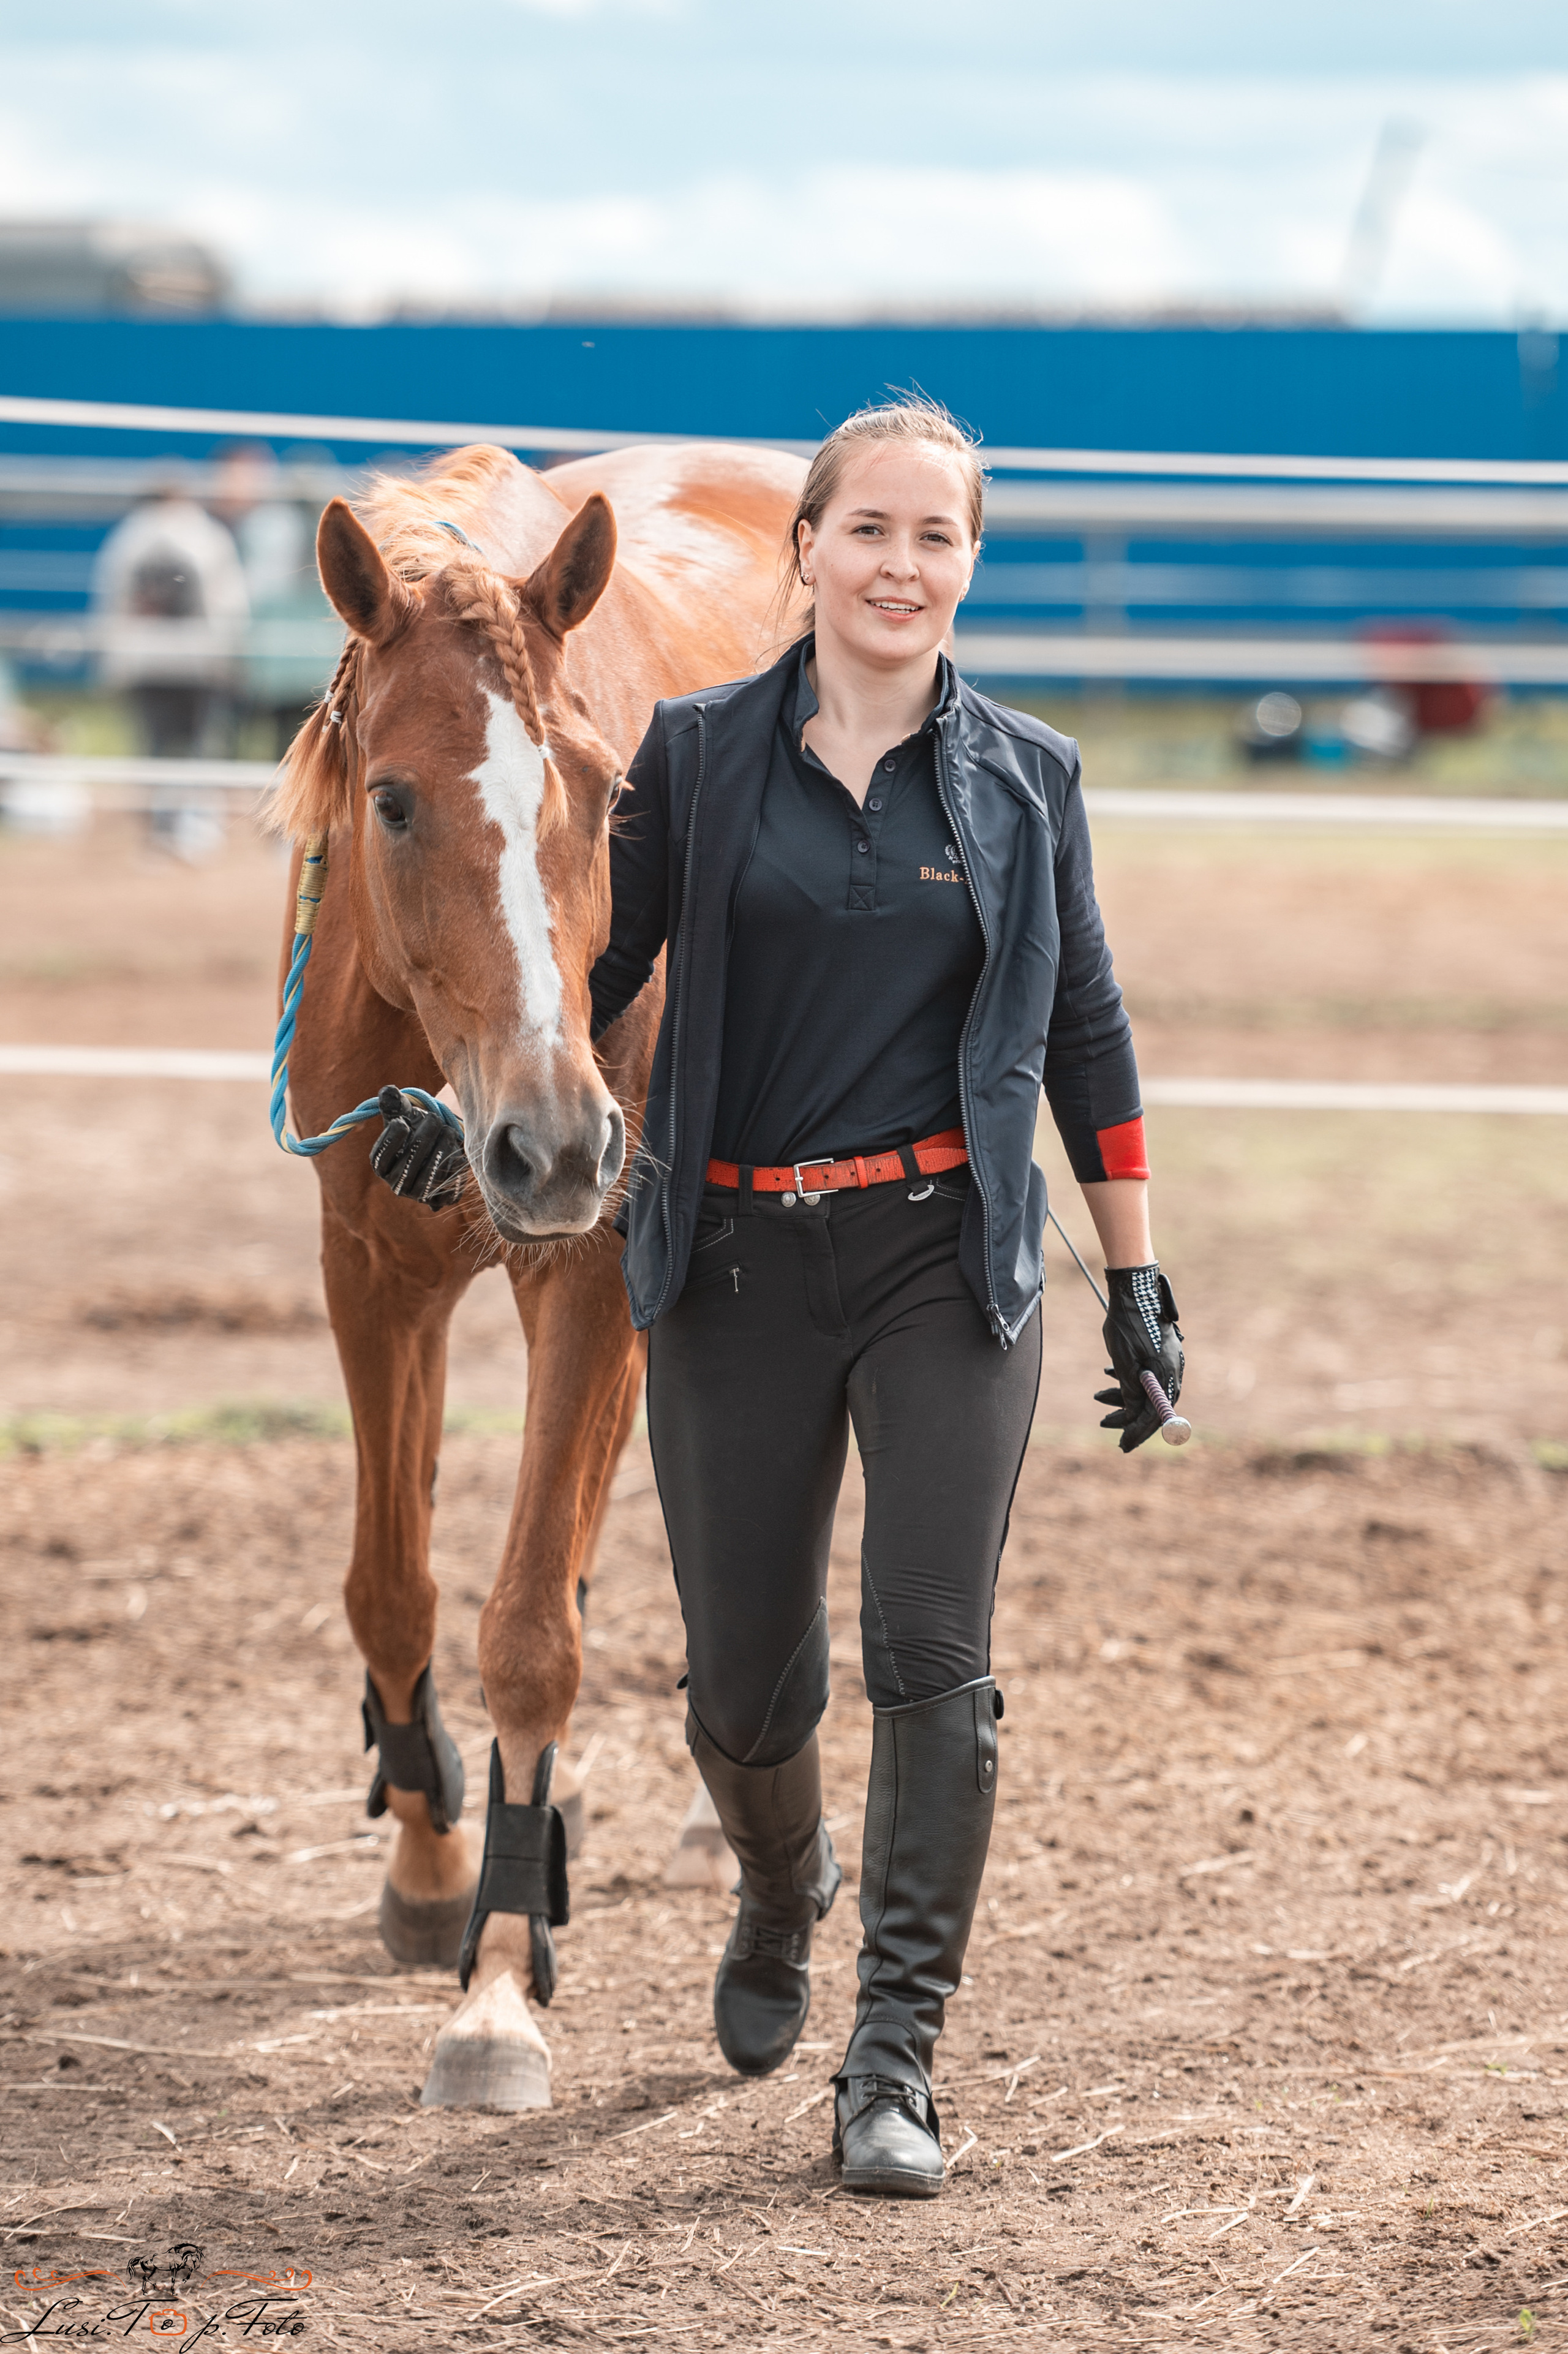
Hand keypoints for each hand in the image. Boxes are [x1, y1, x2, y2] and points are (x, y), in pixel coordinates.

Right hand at [369, 1086, 467, 1209]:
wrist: (441, 1143)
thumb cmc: (416, 1126)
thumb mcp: (404, 1114)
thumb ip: (394, 1104)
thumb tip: (388, 1091)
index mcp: (382, 1166)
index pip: (380, 1158)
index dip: (391, 1141)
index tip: (403, 1123)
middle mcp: (397, 1184)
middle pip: (408, 1166)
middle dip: (423, 1139)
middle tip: (435, 1119)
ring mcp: (418, 1195)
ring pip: (429, 1177)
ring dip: (441, 1151)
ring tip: (449, 1130)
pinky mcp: (441, 1198)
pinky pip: (449, 1186)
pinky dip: (455, 1166)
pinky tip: (459, 1149)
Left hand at [1095, 1264, 1183, 1453]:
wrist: (1133, 1288)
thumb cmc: (1127, 1325)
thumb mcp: (1125, 1364)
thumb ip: (1131, 1393)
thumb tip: (1133, 1418)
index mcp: (1167, 1377)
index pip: (1153, 1416)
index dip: (1136, 1433)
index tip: (1121, 1446)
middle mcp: (1172, 1370)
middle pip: (1151, 1404)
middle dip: (1127, 1416)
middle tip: (1104, 1424)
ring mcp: (1168, 1359)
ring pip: (1146, 1388)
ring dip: (1123, 1396)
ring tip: (1098, 1396)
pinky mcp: (1160, 1350)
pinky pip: (1146, 1373)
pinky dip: (1128, 1379)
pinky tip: (1109, 1375)